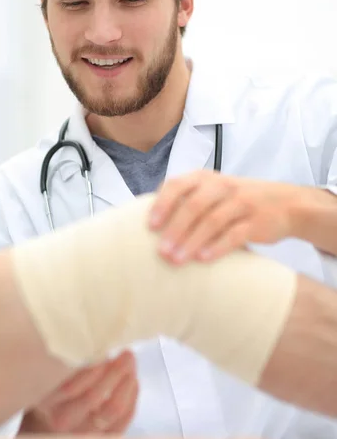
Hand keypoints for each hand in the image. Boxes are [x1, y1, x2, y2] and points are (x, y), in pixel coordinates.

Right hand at [19, 350, 137, 434]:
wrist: (50, 419)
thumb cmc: (54, 385)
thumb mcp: (50, 369)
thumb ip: (66, 355)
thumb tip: (93, 329)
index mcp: (47, 400)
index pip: (69, 386)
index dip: (92, 365)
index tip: (103, 345)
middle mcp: (63, 420)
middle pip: (93, 397)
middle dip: (114, 370)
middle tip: (125, 352)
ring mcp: (83, 433)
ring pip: (111, 410)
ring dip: (126, 382)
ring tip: (130, 362)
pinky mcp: (103, 438)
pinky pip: (123, 421)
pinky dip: (132, 398)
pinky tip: (132, 381)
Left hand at [149, 171, 301, 263]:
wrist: (287, 204)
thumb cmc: (239, 201)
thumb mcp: (215, 192)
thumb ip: (189, 200)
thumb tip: (154, 225)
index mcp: (207, 178)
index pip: (178, 185)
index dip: (162, 204)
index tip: (150, 226)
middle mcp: (223, 186)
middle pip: (194, 205)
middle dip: (175, 229)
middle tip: (160, 252)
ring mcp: (241, 203)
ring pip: (212, 221)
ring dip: (191, 242)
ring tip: (176, 260)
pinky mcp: (257, 222)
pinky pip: (235, 234)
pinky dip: (217, 247)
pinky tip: (204, 260)